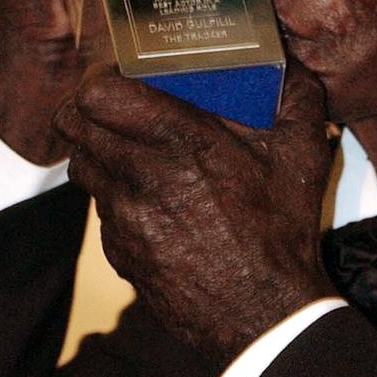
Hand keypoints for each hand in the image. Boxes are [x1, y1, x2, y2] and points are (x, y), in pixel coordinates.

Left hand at [55, 62, 333, 364]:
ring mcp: (122, 217)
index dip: (100, 76)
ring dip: (98, 147)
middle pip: (72, 123)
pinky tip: (155, 197)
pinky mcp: (117, 250)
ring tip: (134, 147)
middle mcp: (139, 176)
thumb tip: (287, 62)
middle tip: (120, 102)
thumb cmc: (281, 228)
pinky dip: (116, 191)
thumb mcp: (303, 154)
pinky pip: (100, 206)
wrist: (264, 314)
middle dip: (89, 105)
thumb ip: (297, 96)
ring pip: (80, 164)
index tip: (123, 73)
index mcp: (179, 141)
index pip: (96, 94)